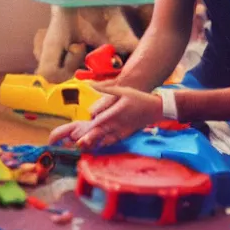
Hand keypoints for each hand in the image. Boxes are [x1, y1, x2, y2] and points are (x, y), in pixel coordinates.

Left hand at [48, 86, 162, 149]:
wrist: (155, 109)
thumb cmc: (138, 98)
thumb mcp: (122, 90)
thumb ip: (105, 89)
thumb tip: (89, 84)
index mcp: (115, 112)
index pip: (98, 121)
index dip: (87, 128)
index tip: (75, 132)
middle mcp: (117, 124)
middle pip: (99, 133)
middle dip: (86, 138)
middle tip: (75, 141)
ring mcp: (121, 131)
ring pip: (104, 139)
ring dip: (93, 142)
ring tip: (81, 145)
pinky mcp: (124, 135)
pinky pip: (111, 141)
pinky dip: (102, 144)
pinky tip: (95, 145)